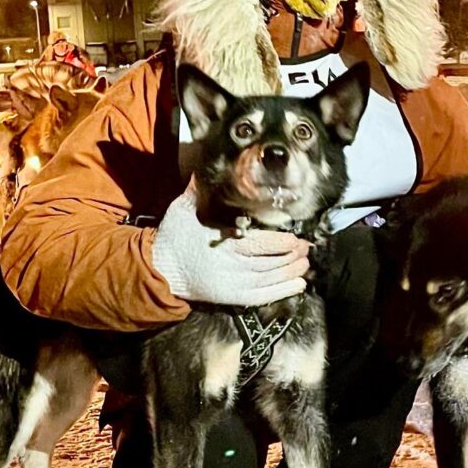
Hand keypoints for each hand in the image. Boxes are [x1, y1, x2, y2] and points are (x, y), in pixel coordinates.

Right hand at [152, 183, 309, 305]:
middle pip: (268, 262)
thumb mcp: (181, 210)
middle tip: (306, 247)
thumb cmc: (174, 238)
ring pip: (269, 279)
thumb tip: (203, 169)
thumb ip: (195, 191)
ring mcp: (232, 285)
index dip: (280, 242)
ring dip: (291, 272)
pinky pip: (262, 297)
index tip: (295, 237)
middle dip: (290, 255)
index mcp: (221, 243)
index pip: (257, 243)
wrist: (161, 270)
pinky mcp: (232, 298)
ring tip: (306, 263)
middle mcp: (230, 266)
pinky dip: (282, 292)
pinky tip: (299, 285)